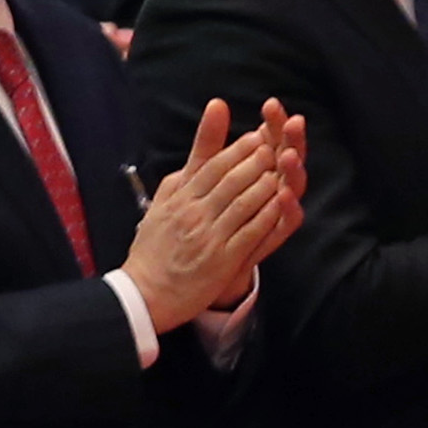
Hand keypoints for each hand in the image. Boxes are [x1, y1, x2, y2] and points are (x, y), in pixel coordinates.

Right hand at [116, 97, 289, 328]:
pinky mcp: (221, 260)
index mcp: (178, 197)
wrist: (145, 292)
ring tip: (282, 170)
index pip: (211, 165)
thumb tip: (199, 157)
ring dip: (265, 183)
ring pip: (242, 202)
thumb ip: (181, 180)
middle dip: (255, 159)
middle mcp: (193, 212)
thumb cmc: (153, 249)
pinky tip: (280, 203)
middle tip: (275, 146)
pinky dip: (266, 216)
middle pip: (229, 178)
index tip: (257, 136)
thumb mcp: (160, 204)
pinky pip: (249, 233)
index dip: (237, 149)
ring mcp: (208, 235)